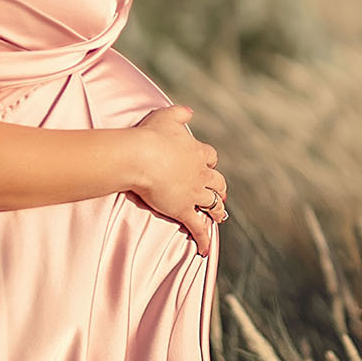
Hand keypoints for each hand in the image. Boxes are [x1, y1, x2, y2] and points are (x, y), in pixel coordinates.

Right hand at [131, 106, 228, 254]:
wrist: (140, 157)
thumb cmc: (149, 136)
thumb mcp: (166, 117)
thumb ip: (180, 113)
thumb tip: (190, 111)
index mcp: (196, 152)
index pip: (211, 157)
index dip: (211, 162)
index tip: (210, 165)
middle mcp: (200, 173)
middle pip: (217, 182)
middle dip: (220, 189)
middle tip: (221, 195)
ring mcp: (193, 193)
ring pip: (212, 204)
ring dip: (217, 211)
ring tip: (220, 217)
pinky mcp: (183, 209)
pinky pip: (198, 227)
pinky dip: (203, 239)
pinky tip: (204, 249)